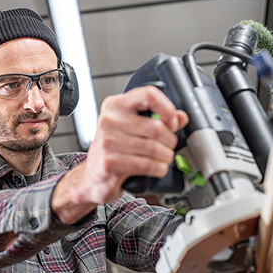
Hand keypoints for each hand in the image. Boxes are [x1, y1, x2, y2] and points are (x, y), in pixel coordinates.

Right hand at [83, 86, 187, 200]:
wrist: (93, 177)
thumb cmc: (112, 151)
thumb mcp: (131, 130)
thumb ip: (156, 120)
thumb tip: (180, 118)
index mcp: (115, 106)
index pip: (148, 95)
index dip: (167, 108)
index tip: (173, 121)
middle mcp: (108, 121)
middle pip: (155, 127)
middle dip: (170, 140)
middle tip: (169, 146)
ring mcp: (107, 142)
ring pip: (153, 148)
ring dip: (166, 157)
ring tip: (164, 159)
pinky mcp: (110, 162)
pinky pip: (147, 164)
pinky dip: (159, 168)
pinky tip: (158, 168)